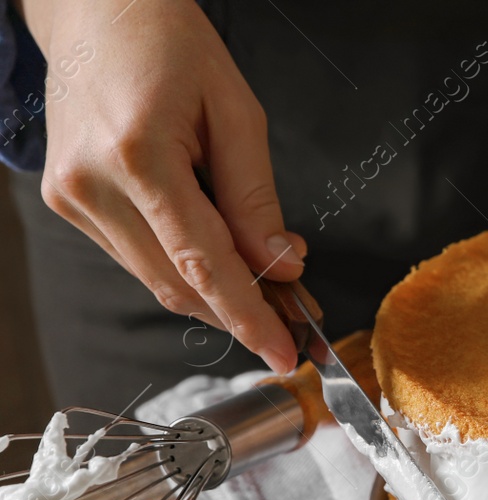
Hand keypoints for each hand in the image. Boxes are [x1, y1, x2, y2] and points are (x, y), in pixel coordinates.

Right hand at [17, 0, 304, 372]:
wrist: (94, 9)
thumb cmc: (169, 44)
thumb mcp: (236, 112)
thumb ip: (256, 198)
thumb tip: (282, 266)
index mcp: (137, 155)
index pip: (202, 262)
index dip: (247, 315)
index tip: (284, 352)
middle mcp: (92, 184)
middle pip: (178, 283)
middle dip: (242, 311)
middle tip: (297, 320)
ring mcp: (71, 197)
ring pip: (157, 279)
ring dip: (216, 293)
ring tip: (272, 288)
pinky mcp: (67, 201)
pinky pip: (138, 256)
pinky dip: (184, 267)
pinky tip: (222, 256)